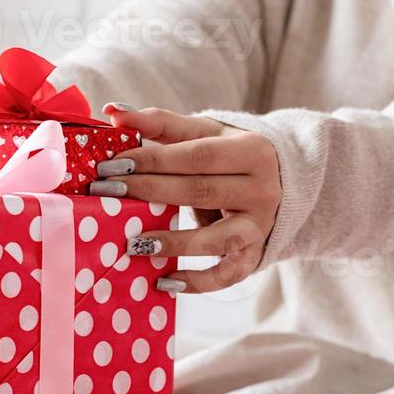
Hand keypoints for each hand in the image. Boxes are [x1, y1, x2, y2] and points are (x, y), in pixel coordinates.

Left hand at [89, 104, 280, 293]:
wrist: (287, 183)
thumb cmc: (230, 155)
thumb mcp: (205, 133)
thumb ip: (160, 123)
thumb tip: (113, 112)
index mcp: (250, 151)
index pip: (195, 156)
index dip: (152, 160)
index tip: (112, 165)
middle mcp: (261, 189)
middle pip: (200, 191)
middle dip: (149, 192)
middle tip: (106, 194)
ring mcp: (260, 225)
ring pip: (216, 238)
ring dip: (174, 243)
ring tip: (134, 244)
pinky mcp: (256, 254)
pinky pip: (227, 274)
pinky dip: (198, 282)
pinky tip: (165, 281)